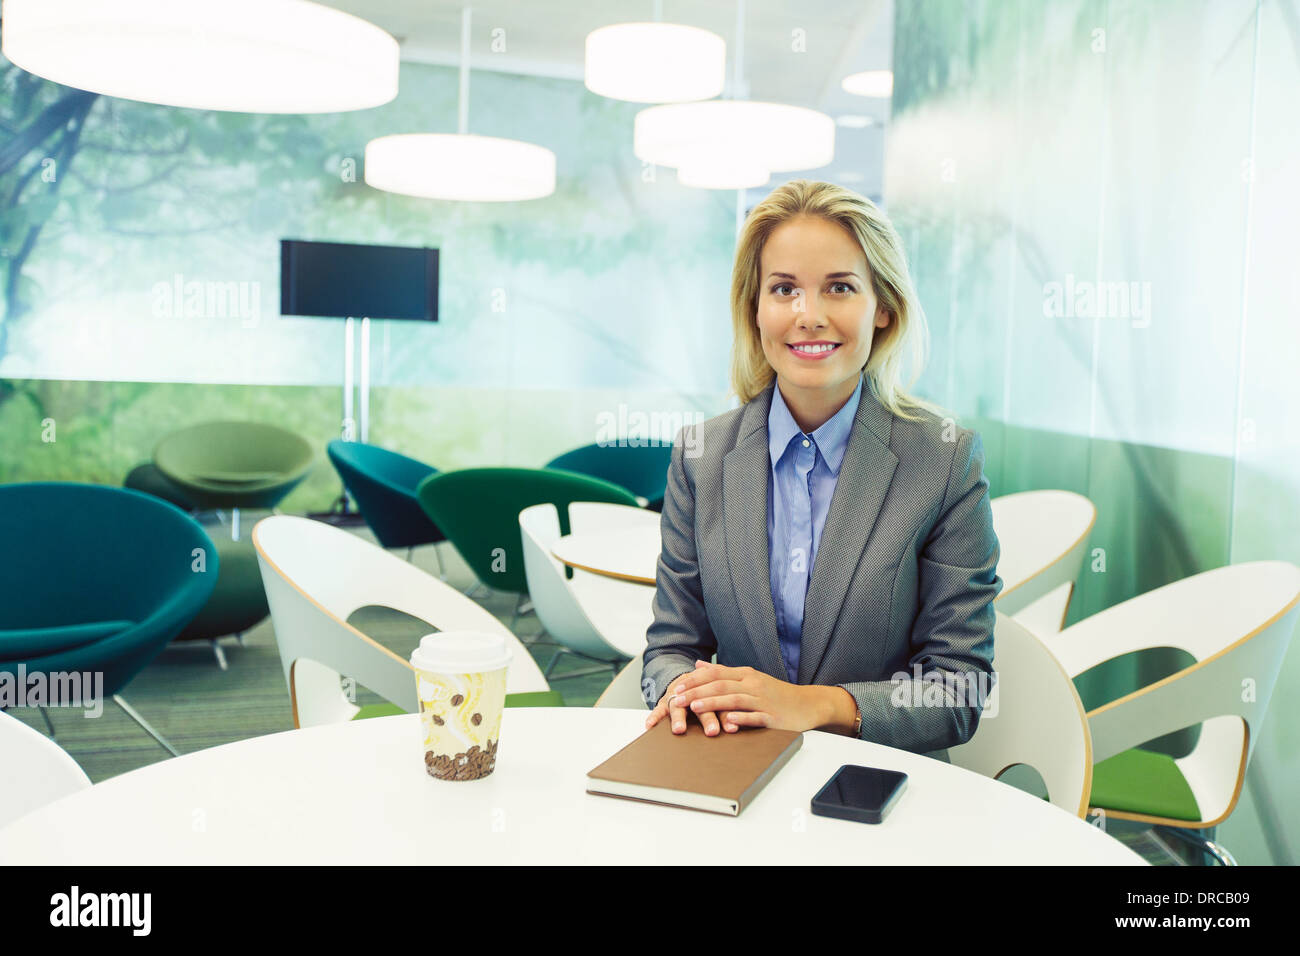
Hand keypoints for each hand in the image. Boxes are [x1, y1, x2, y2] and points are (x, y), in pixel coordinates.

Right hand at [644, 671, 725, 735]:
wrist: (685, 680)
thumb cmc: (705, 691)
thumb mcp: (717, 694)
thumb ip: (729, 705)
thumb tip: (740, 723)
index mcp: (709, 687)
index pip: (719, 701)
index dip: (726, 714)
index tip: (732, 728)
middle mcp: (692, 691)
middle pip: (700, 703)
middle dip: (706, 718)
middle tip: (712, 731)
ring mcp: (677, 696)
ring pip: (678, 705)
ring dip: (679, 718)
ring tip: (679, 729)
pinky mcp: (664, 702)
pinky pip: (657, 708)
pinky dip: (653, 716)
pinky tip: (650, 725)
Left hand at [655, 660, 820, 732]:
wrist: (807, 704)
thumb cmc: (775, 693)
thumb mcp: (750, 678)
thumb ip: (723, 672)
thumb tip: (698, 665)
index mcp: (746, 675)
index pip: (716, 673)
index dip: (695, 679)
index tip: (678, 686)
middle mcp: (753, 685)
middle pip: (721, 685)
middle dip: (697, 691)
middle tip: (678, 698)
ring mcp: (763, 700)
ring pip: (734, 700)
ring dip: (713, 703)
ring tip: (695, 707)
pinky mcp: (773, 717)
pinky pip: (755, 717)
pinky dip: (742, 718)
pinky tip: (729, 721)